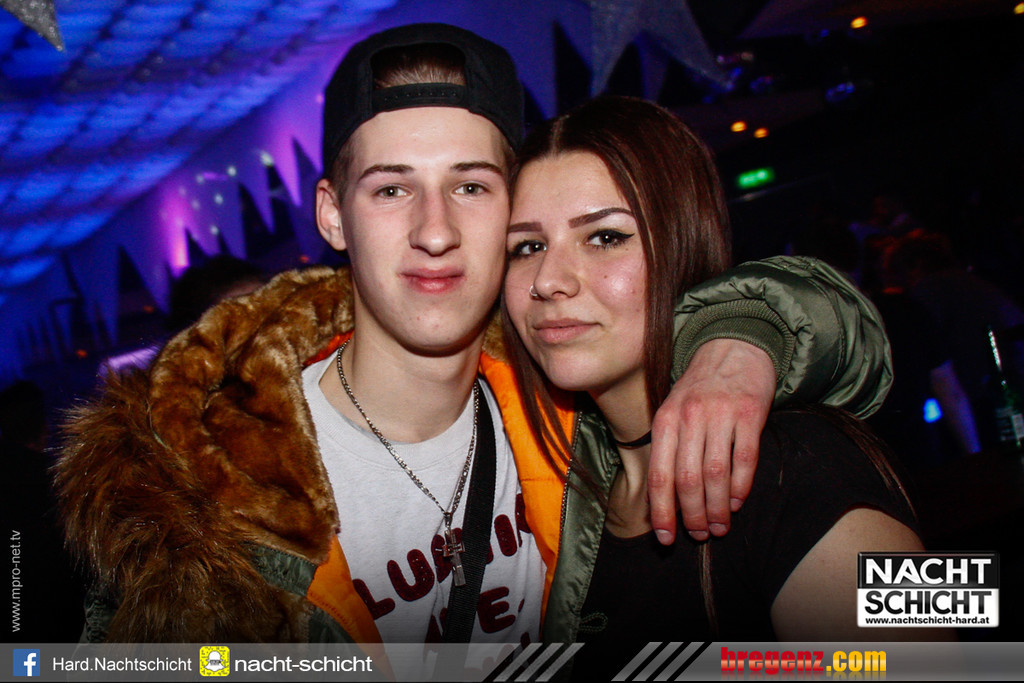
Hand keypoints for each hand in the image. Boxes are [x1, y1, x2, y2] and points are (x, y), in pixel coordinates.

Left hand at [648, 338, 773, 544]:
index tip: (665, 538)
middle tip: (699, 535)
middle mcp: (690, 417)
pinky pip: (744, 459)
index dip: (662, 511)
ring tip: (719, 527)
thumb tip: (664, 499)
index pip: (659, 474)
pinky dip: (741, 487)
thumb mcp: (673, 410)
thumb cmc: (699, 388)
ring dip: (716, 508)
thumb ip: (668, 448)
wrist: (732, 347)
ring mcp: (720, 415)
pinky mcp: (750, 413)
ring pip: (716, 475)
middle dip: (692, 515)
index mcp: (665, 420)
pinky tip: (736, 503)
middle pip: (688, 480)